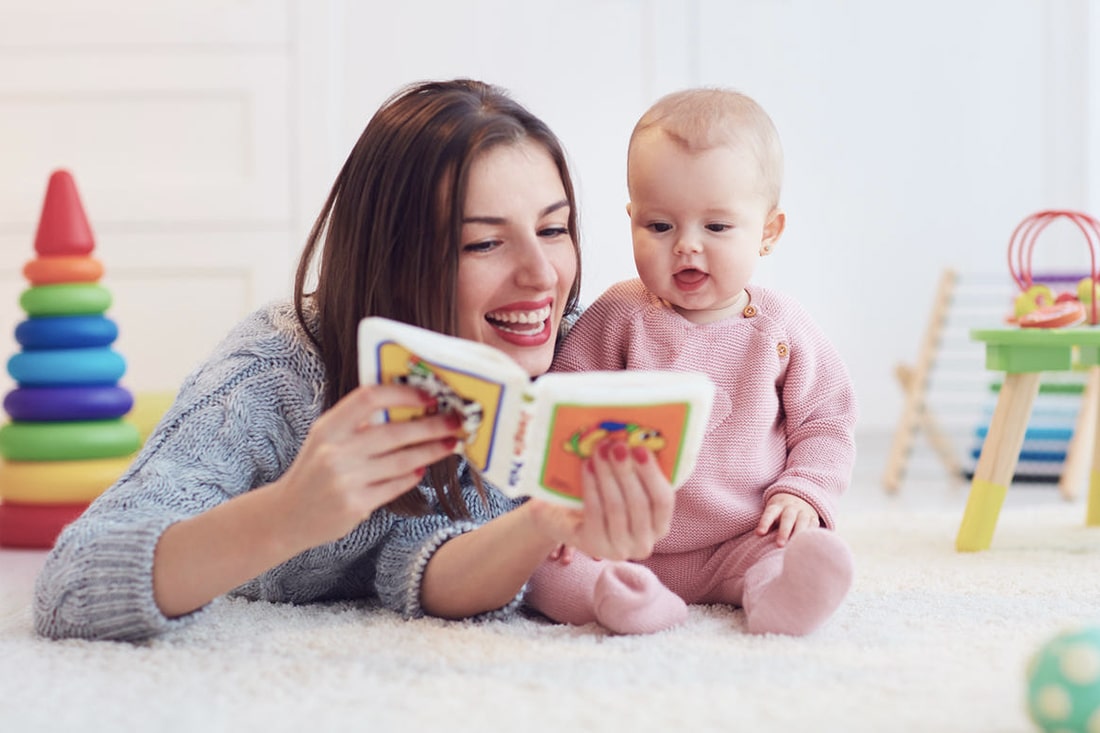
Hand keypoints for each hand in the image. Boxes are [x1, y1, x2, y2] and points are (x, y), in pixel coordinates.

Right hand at [271, 383, 462, 550]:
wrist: (287, 515)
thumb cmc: (314, 471)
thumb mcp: (326, 439)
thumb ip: (358, 424)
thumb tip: (409, 406)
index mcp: (328, 427)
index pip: (369, 399)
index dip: (402, 394)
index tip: (428, 395)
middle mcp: (335, 452)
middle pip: (394, 433)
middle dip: (431, 426)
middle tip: (455, 421)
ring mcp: (345, 480)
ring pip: (401, 461)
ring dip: (431, 451)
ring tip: (449, 444)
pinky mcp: (355, 505)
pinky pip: (395, 486)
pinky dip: (412, 476)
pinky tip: (421, 469)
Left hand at [528, 440, 674, 561]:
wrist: (568, 520)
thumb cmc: (606, 496)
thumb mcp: (626, 486)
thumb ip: (637, 470)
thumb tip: (639, 437)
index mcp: (659, 526)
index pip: (663, 501)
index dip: (652, 474)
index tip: (640, 448)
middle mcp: (644, 544)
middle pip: (639, 503)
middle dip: (627, 471)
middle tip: (616, 445)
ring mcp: (620, 549)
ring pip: (616, 507)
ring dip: (607, 474)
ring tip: (599, 449)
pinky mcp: (595, 546)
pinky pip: (595, 512)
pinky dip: (591, 486)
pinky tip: (587, 466)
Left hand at [755, 493, 819, 545]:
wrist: (798, 498)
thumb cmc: (779, 512)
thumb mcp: (772, 513)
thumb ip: (767, 524)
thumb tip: (757, 536)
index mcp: (777, 506)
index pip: (769, 514)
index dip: (764, 523)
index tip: (759, 533)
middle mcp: (791, 508)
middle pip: (787, 518)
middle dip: (784, 531)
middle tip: (779, 545)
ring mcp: (803, 512)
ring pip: (802, 521)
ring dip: (799, 534)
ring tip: (795, 547)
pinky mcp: (813, 518)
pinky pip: (814, 524)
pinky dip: (811, 533)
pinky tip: (808, 543)